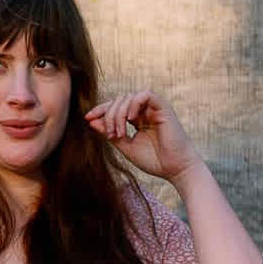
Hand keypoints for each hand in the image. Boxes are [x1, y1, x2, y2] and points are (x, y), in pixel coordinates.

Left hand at [84, 89, 202, 183]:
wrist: (175, 168)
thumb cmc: (154, 160)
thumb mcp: (126, 147)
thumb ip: (110, 134)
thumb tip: (91, 122)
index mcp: (136, 119)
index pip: (115, 108)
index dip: (100, 110)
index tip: (88, 118)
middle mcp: (144, 111)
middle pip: (119, 101)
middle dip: (109, 115)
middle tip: (112, 135)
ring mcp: (153, 107)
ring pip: (129, 97)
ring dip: (119, 113)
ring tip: (120, 132)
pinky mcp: (162, 106)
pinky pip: (145, 95)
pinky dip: (134, 104)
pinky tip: (130, 119)